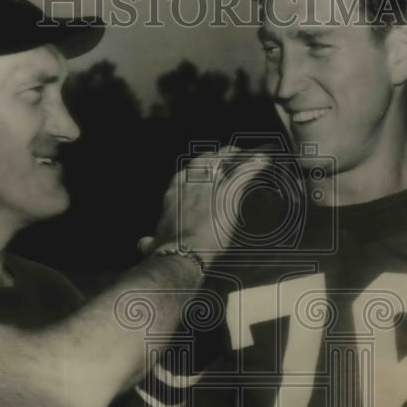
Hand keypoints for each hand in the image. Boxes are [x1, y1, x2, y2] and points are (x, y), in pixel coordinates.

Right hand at [144, 146, 268, 263]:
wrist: (182, 252)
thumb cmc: (168, 250)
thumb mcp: (156, 242)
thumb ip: (150, 241)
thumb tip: (142, 244)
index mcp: (173, 190)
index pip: (188, 170)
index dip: (200, 167)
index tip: (208, 166)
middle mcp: (190, 181)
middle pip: (206, 160)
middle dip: (219, 156)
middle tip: (231, 154)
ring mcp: (209, 185)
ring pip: (225, 162)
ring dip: (238, 157)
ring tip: (250, 153)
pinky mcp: (227, 193)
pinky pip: (243, 173)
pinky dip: (255, 165)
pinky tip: (264, 160)